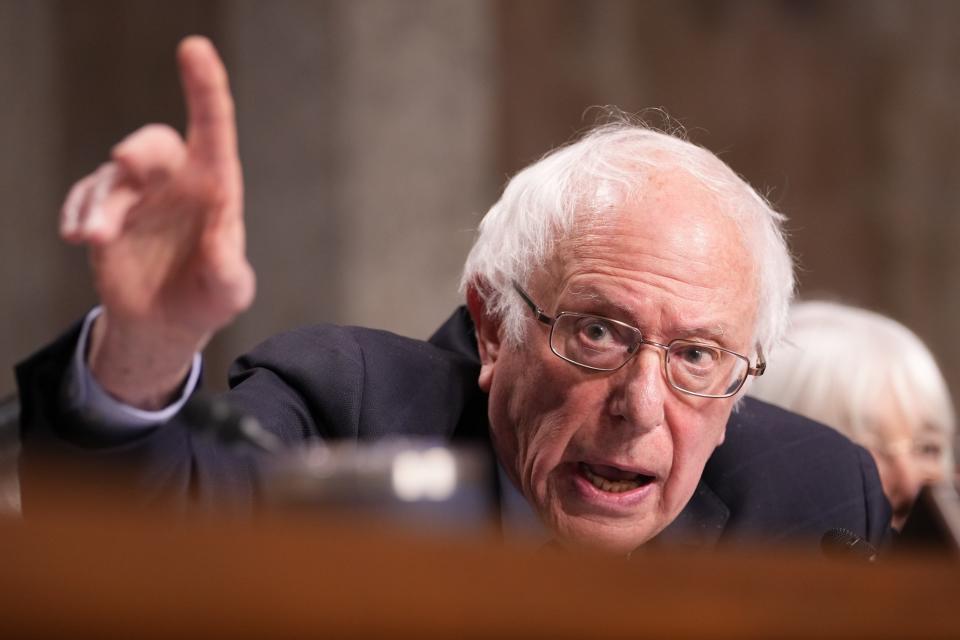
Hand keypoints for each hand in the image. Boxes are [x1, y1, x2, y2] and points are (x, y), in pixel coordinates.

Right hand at [61, 37, 254, 408]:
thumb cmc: (208, 299)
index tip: (194, 48)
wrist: (165, 324)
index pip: (214, 132)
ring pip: (112, 178)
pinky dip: (77, 213)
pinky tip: (77, 237)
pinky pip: (84, 198)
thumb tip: (222, 235)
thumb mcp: (228, 291)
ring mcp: (138, 195)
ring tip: (93, 240)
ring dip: (100, 205)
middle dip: (138, 150)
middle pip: (155, 145)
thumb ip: (228, 268)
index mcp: (216, 189)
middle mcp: (176, 183)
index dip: (205, 89)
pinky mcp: (105, 211)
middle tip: (124, 161)